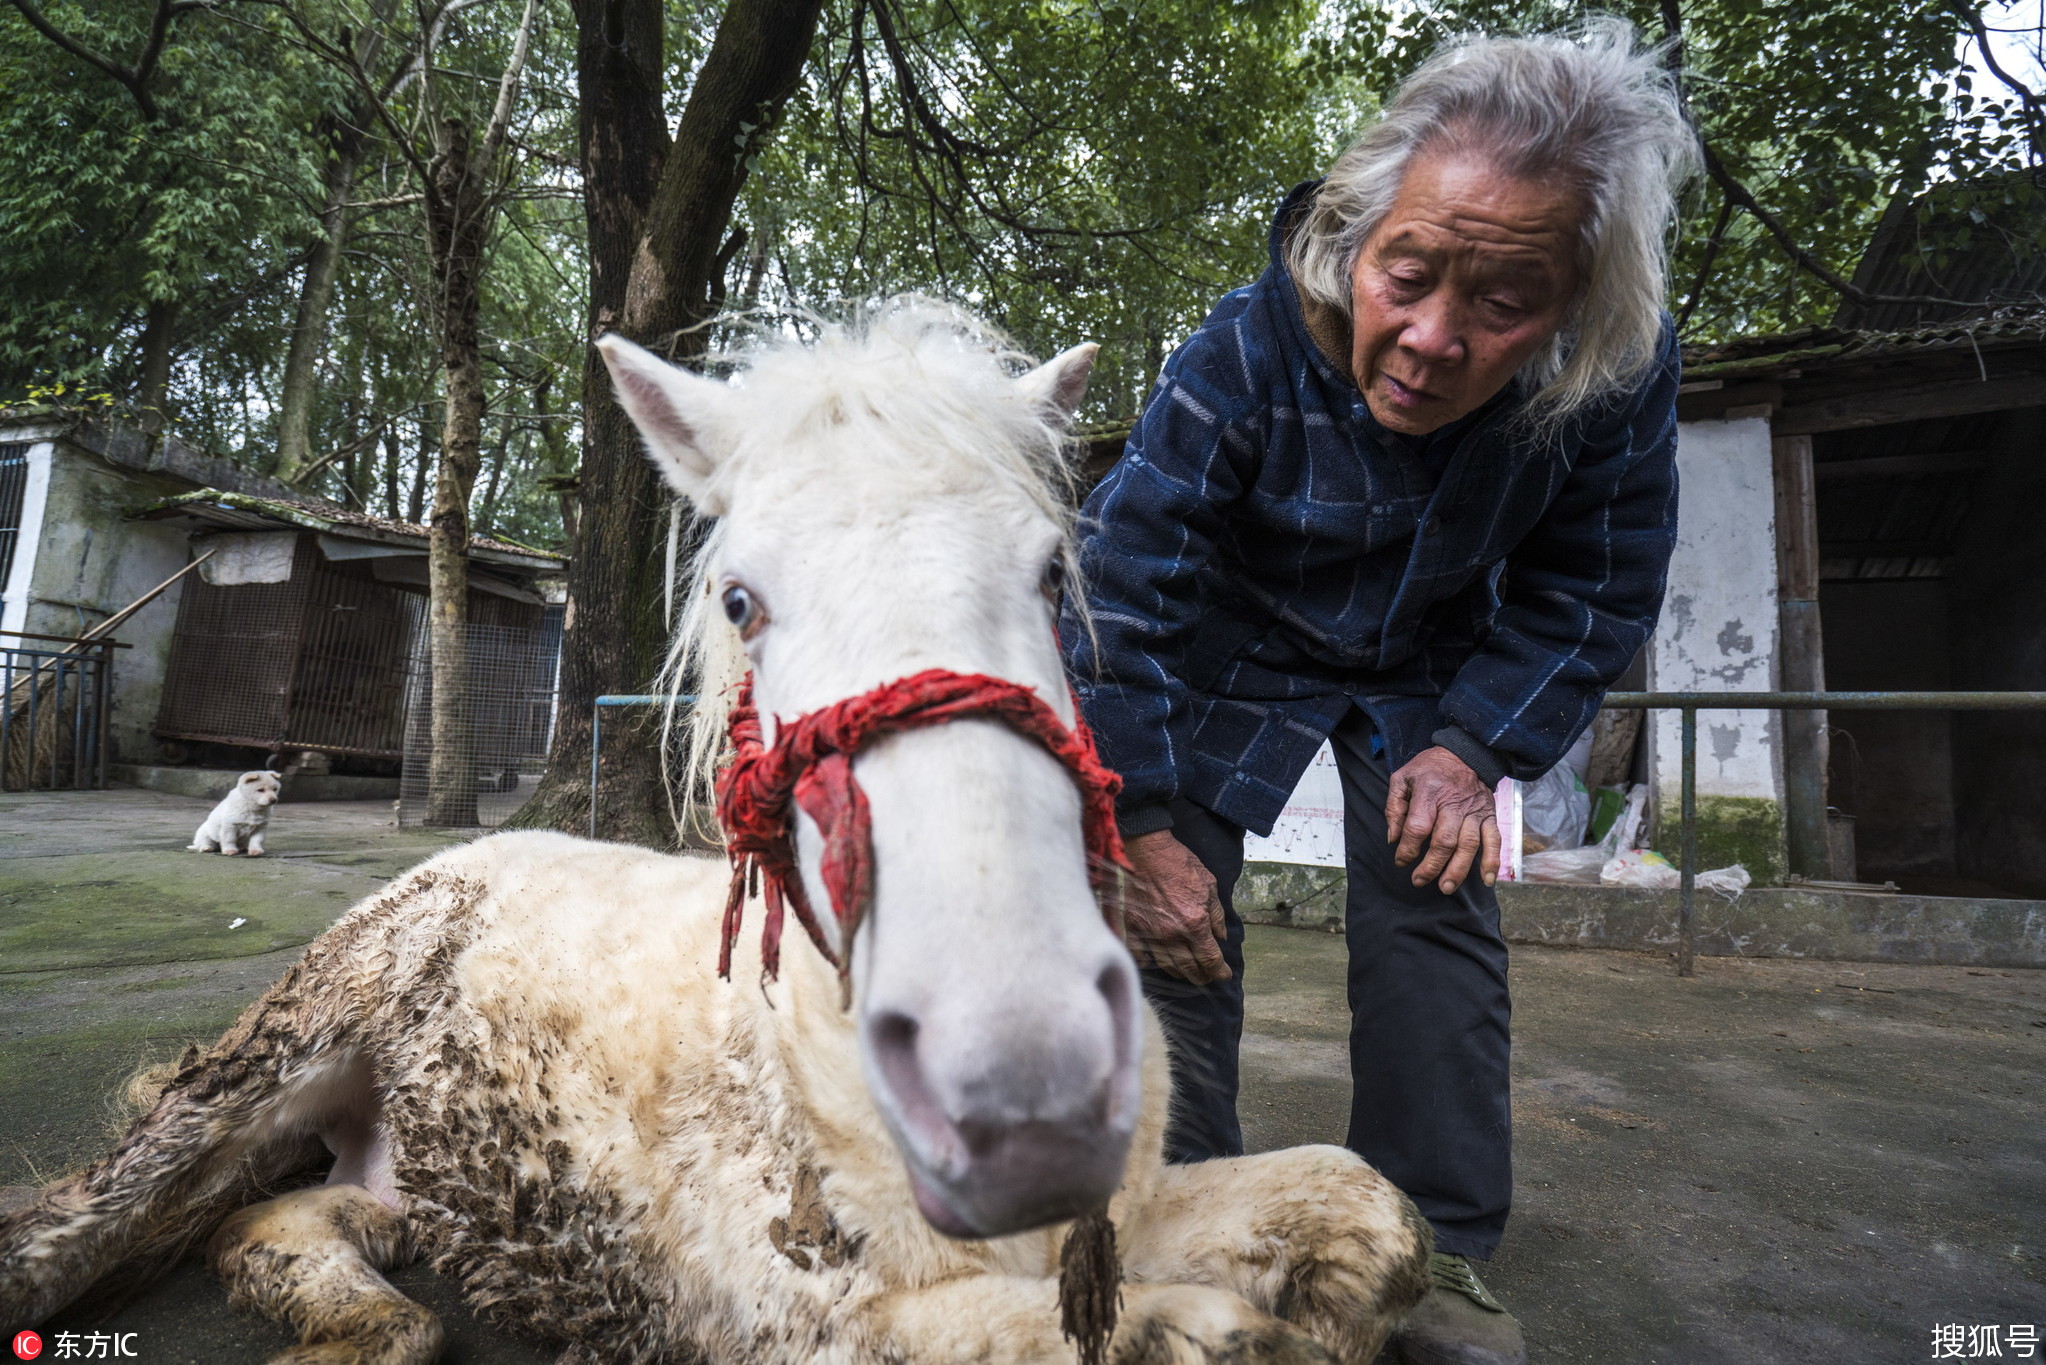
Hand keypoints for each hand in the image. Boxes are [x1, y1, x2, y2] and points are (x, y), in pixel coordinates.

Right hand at [1123, 829, 1231, 982]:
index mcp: (1194, 923)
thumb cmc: (1180, 864)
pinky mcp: (1134, 927)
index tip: (1224, 974)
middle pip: (1190, 968)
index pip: (1210, 959)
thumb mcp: (1209, 885)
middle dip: (1202, 976)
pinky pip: (1141, 955)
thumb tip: (1221, 936)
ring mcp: (1151, 933)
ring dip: (1181, 973)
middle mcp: (1173, 933)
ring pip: (1167, 966)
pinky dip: (1149, 963)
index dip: (1220, 971)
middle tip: (1208, 977)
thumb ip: (1217, 915)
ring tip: (1188, 973)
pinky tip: (1156, 963)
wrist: (1149, 851)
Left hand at [1385, 746, 1500, 894]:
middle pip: (1444, 841)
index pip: (1418, 827)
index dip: (1408, 849)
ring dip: (1457, 870)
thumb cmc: (1430, 768)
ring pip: (1468, 845)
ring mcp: (1474, 811)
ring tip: (1445, 887)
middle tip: (1419, 880)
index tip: (1401, 861)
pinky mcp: (1490, 815)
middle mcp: (1454, 803)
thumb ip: (1394, 807)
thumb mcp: (1402, 778)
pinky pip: (1494, 840)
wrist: (1467, 752)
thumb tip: (1394, 838)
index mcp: (1429, 792)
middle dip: (1431, 866)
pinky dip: (1492, 861)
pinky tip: (1486, 880)